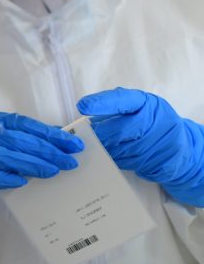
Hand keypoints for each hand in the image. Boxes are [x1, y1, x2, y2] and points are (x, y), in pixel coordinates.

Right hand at [0, 112, 83, 227]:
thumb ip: (23, 137)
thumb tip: (60, 136)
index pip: (22, 124)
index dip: (49, 133)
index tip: (72, 143)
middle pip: (15, 140)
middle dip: (46, 151)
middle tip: (69, 161)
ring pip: (3, 157)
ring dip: (31, 164)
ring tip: (54, 171)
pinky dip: (5, 178)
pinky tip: (24, 181)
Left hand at [78, 87, 203, 205]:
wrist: (180, 147)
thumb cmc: (151, 122)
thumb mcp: (139, 108)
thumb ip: (115, 110)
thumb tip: (86, 120)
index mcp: (147, 103)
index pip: (123, 100)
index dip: (102, 103)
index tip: (83, 106)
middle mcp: (154, 122)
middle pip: (119, 130)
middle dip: (100, 134)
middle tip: (88, 136)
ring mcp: (158, 144)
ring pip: (121, 149)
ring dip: (106, 149)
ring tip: (101, 145)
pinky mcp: (157, 163)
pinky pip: (127, 162)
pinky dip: (116, 158)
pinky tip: (116, 155)